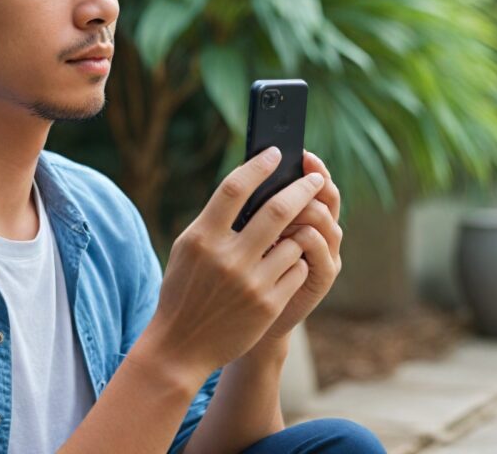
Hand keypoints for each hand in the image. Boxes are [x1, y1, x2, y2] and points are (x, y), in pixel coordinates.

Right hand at [140, 147, 326, 381]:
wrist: (182, 345)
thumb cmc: (184, 288)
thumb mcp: (188, 248)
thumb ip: (215, 219)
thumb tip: (251, 186)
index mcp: (202, 237)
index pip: (235, 187)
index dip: (259, 165)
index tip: (276, 153)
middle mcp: (227, 256)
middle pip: (276, 210)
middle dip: (302, 189)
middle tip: (314, 178)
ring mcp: (251, 282)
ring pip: (294, 241)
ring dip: (301, 231)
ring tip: (298, 227)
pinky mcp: (269, 304)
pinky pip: (297, 269)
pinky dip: (297, 261)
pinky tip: (289, 261)